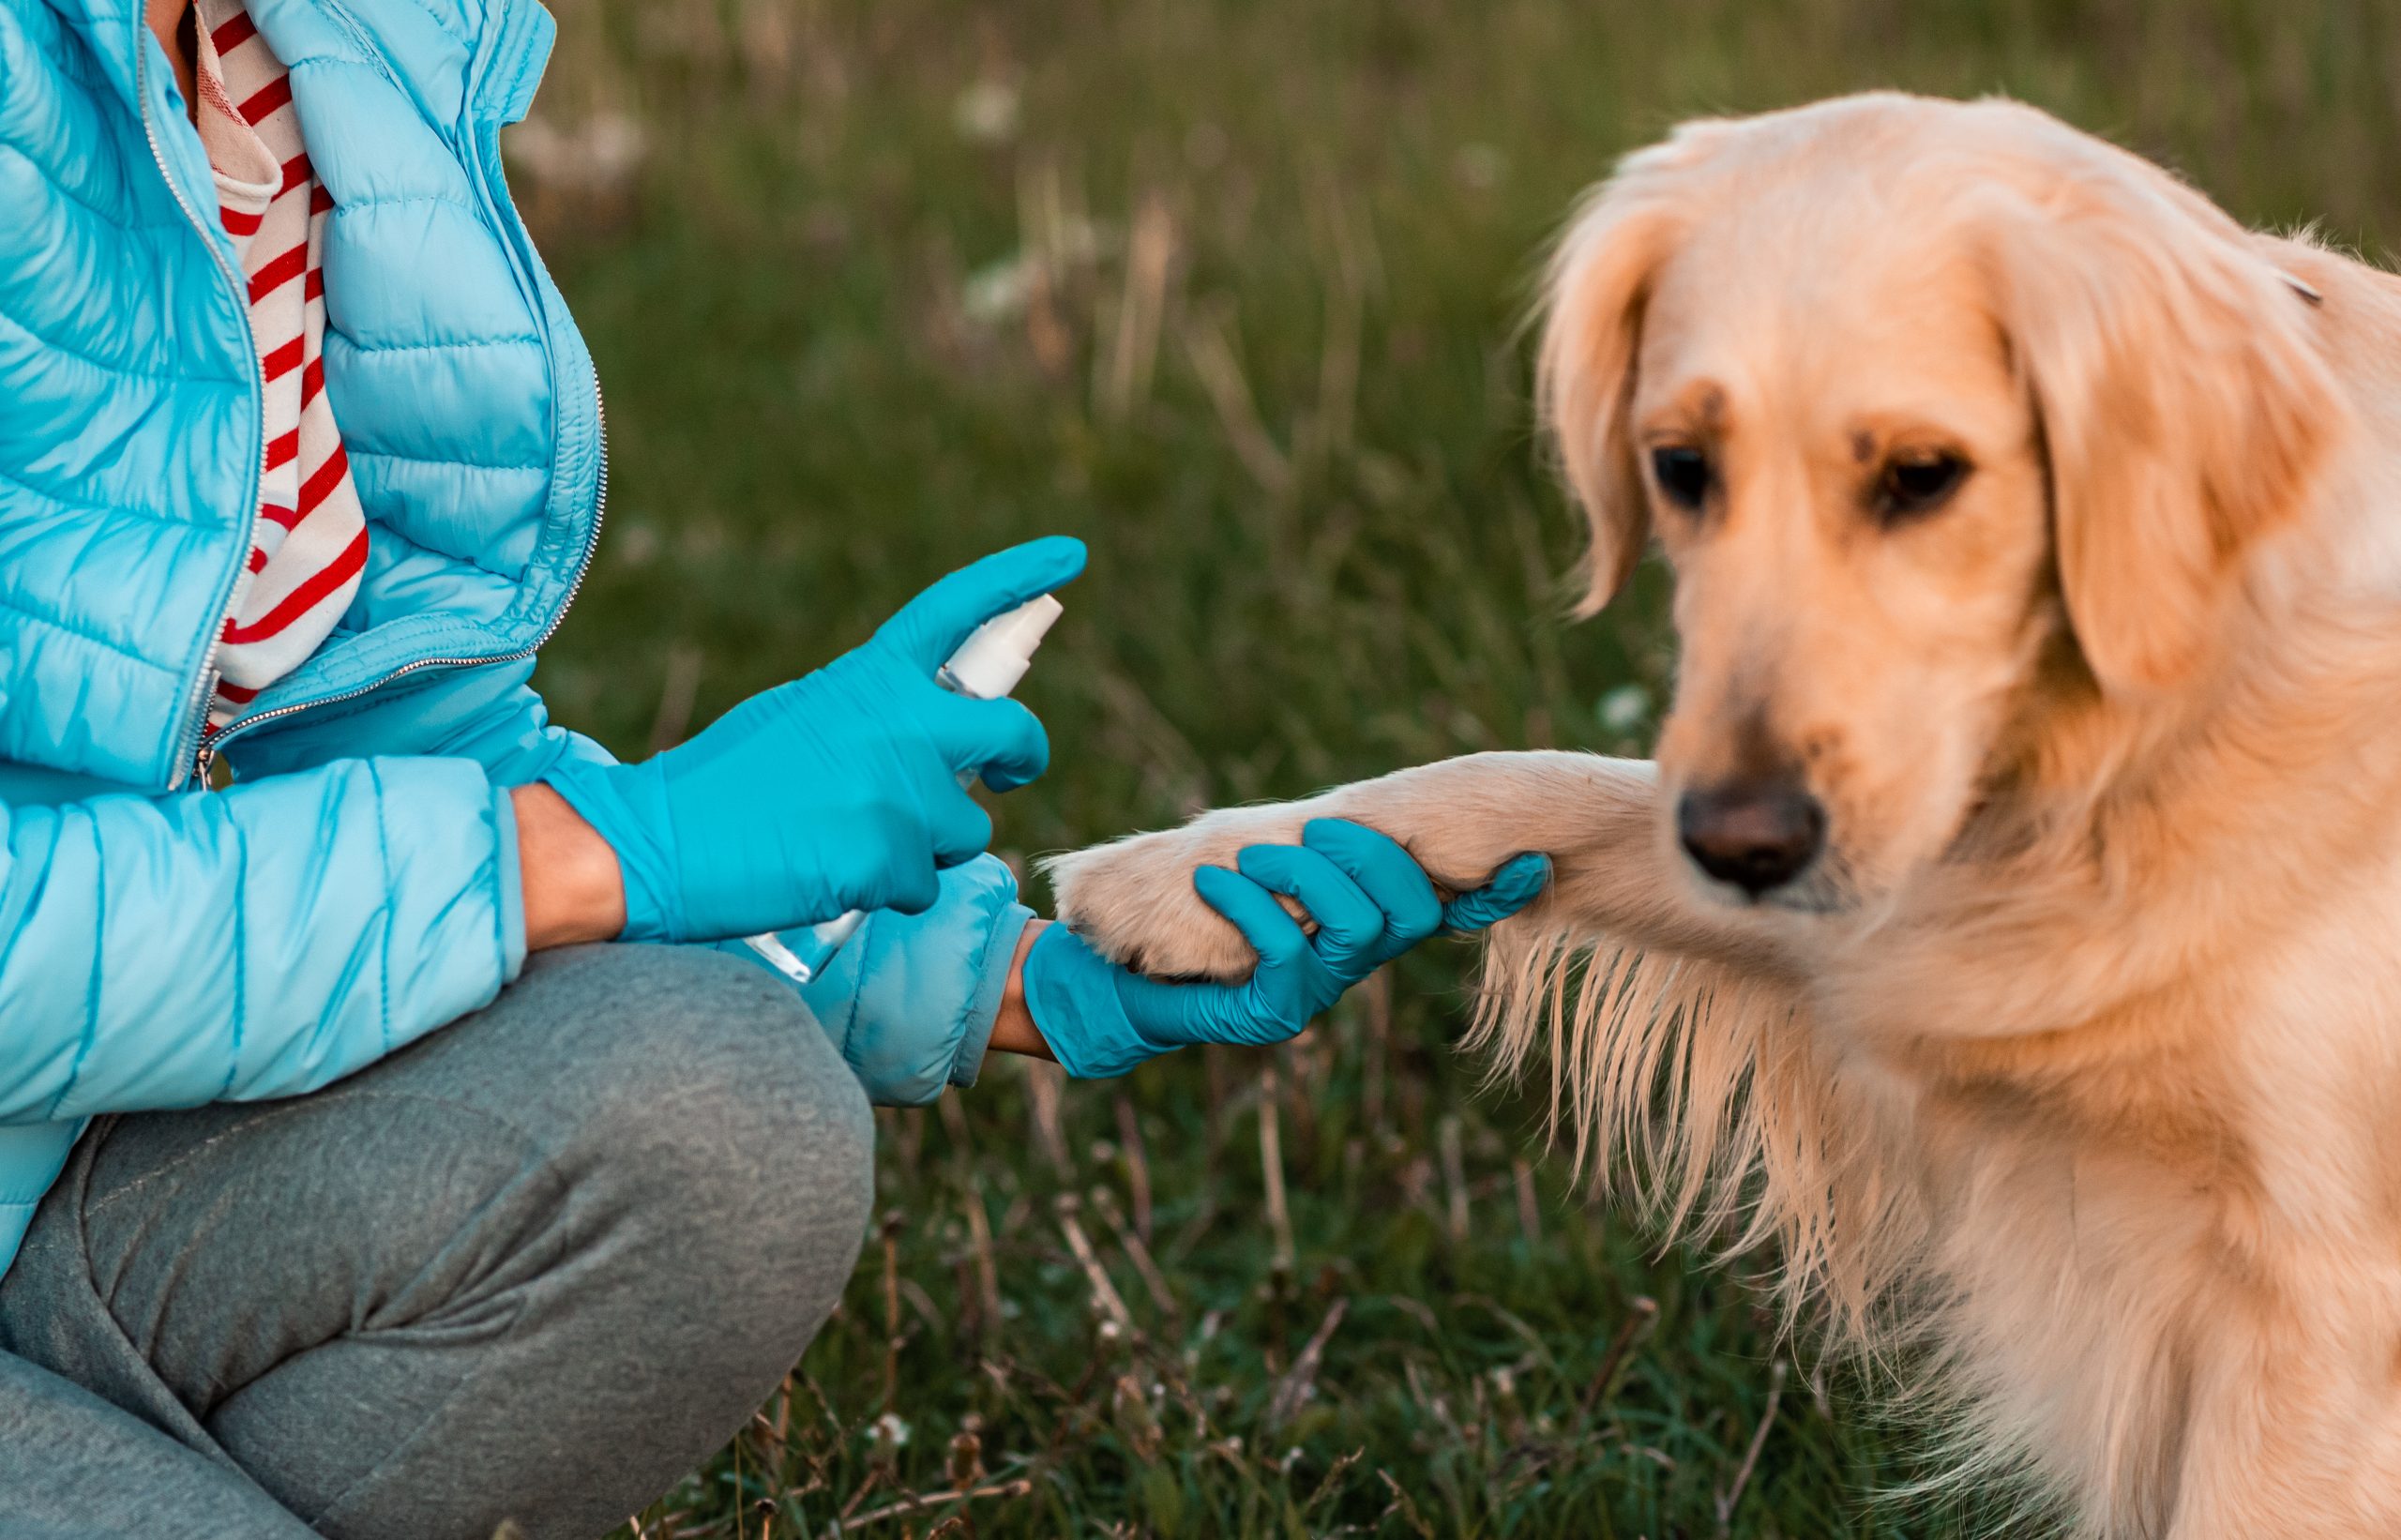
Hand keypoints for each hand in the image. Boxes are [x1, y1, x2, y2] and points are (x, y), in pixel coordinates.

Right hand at [544, 537, 1084, 942]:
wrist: (660, 843)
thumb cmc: (720, 781)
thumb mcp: (799, 715)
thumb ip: (870, 713)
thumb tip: (923, 733)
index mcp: (869, 676)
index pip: (958, 608)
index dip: (1018, 576)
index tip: (1070, 555)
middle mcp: (900, 725)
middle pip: (1013, 733)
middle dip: (1023, 757)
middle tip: (1012, 773)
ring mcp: (901, 796)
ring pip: (968, 827)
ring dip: (931, 843)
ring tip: (855, 841)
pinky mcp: (890, 862)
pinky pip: (925, 884)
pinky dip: (890, 890)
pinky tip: (834, 877)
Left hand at [1021, 818, 1549, 1077]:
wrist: (1113, 982)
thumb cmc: (1183, 916)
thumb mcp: (1248, 870)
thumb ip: (1298, 846)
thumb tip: (1331, 806)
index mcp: (1357, 927)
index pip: (1442, 911)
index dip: (1491, 895)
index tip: (1532, 863)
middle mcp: (1348, 964)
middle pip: (1407, 915)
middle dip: (1375, 862)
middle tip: (1321, 832)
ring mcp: (1314, 994)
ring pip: (1354, 932)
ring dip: (1309, 878)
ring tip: (1255, 857)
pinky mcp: (1269, 1013)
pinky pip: (1286, 953)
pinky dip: (1253, 905)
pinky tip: (1214, 880)